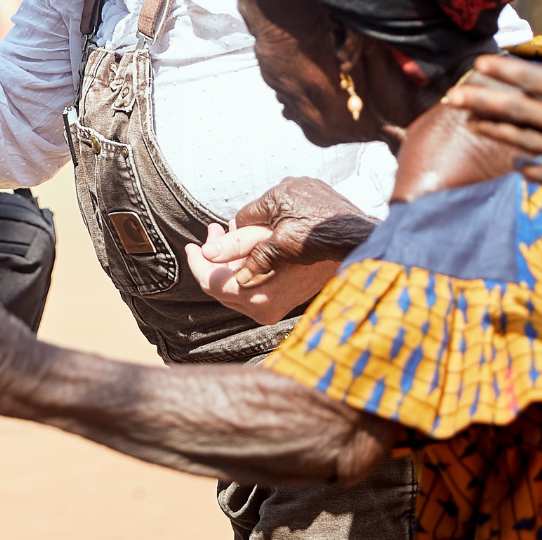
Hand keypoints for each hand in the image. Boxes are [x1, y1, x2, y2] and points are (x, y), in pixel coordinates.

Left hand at [185, 224, 339, 324]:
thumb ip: (234, 245)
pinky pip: (249, 289)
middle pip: (220, 287)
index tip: (191, 244)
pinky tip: (246, 244)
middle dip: (212, 258)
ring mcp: (273, 310)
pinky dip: (242, 268)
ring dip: (227, 261)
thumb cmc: (312, 235)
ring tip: (228, 231)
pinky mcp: (281, 304)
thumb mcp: (268, 234)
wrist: (350, 246)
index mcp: (257, 295)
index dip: (197, 262)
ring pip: (234, 288)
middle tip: (214, 230)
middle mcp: (263, 310)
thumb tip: (206, 252)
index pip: (211, 283)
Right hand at [204, 177, 379, 283]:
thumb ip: (259, 258)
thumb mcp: (284, 250)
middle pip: (264, 210)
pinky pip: (300, 203)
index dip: (245, 235)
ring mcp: (307, 185)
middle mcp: (290, 184)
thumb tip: (240, 274)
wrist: (358, 235)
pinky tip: (308, 231)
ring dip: (283, 222)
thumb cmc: (323, 239)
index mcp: (276, 195)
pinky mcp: (320, 190)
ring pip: (282, 207)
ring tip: (294, 240)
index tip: (250, 248)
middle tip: (275, 246)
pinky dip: (300, 217)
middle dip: (265, 229)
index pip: (245, 215)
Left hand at [443, 0, 541, 202]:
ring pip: (529, 144)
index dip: (503, 71)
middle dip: (483, 102)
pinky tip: (516, 166)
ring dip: (498, 133)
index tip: (477, 63)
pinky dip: (534, 171)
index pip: (535, 81)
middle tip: (452, 97)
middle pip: (520, 113)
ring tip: (471, 125)